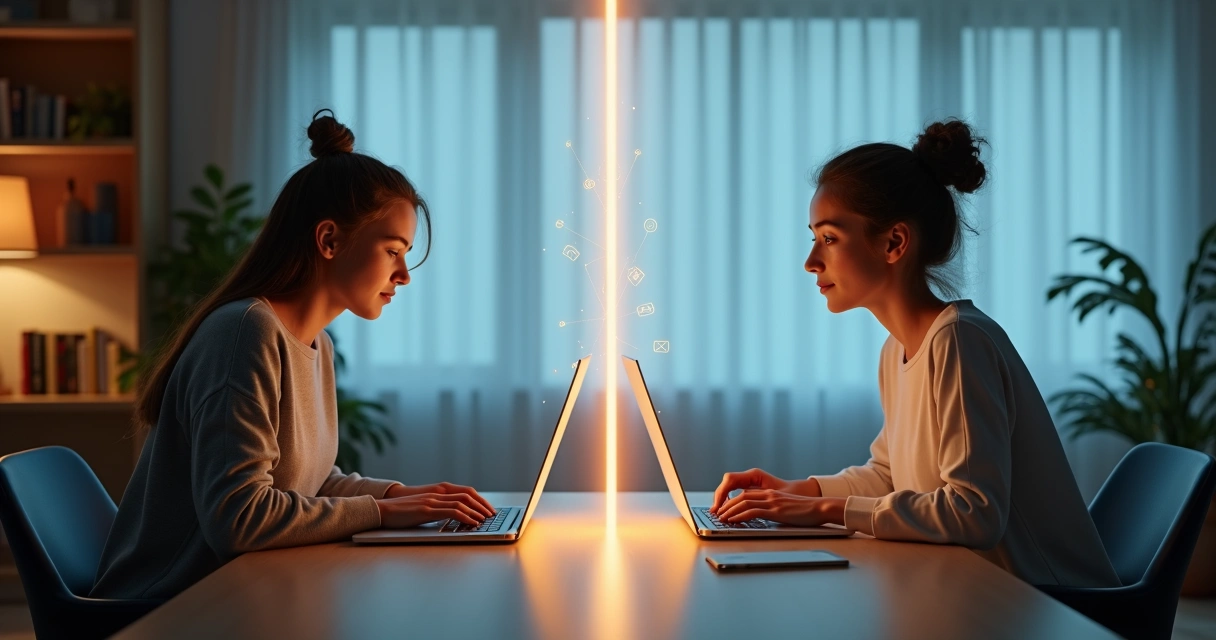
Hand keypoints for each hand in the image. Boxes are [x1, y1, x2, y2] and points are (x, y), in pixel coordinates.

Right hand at [377, 482, 495, 528]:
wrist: (382, 509)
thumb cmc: (401, 512)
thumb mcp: (423, 508)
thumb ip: (437, 510)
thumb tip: (451, 518)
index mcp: (437, 492)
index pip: (464, 492)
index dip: (479, 499)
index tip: (487, 508)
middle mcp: (437, 494)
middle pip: (467, 495)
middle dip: (482, 505)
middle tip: (492, 514)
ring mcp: (432, 501)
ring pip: (462, 503)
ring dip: (476, 511)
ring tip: (486, 519)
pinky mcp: (427, 510)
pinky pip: (452, 512)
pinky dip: (465, 517)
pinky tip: (472, 523)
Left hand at [716, 489, 844, 527]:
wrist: (820, 508)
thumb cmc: (806, 511)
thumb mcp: (786, 509)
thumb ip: (773, 510)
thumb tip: (762, 519)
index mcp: (771, 493)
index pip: (746, 494)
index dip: (733, 501)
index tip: (724, 509)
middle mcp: (769, 495)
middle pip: (741, 497)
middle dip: (727, 506)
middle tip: (718, 514)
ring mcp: (771, 502)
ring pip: (743, 503)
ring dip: (730, 511)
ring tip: (721, 519)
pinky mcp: (775, 510)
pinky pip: (752, 511)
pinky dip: (739, 516)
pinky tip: (733, 520)